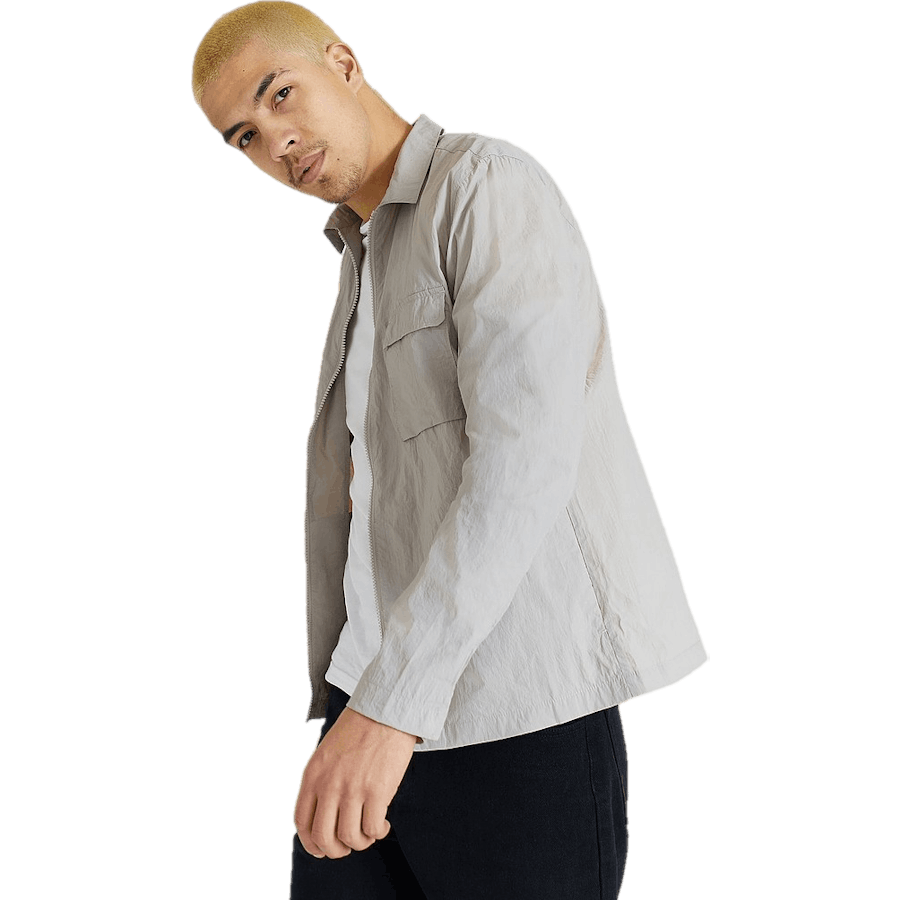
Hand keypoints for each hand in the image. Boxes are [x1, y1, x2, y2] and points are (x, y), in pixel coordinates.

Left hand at [293, 706, 418, 858]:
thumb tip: (323, 815)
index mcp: (312, 775)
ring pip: (350, 838)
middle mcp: (328, 785)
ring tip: (369, 832)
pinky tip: (383, 824)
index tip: (322, 848)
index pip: (302, 823)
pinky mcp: (377, 791)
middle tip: (348, 845)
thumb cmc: (358, 729)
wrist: (384, 712)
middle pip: (323, 838)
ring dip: (361, 842)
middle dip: (336, 850)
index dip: (311, 843)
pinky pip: (373, 829)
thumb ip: (320, 781)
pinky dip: (378, 833)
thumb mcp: (325, 753)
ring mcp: (352, 789)